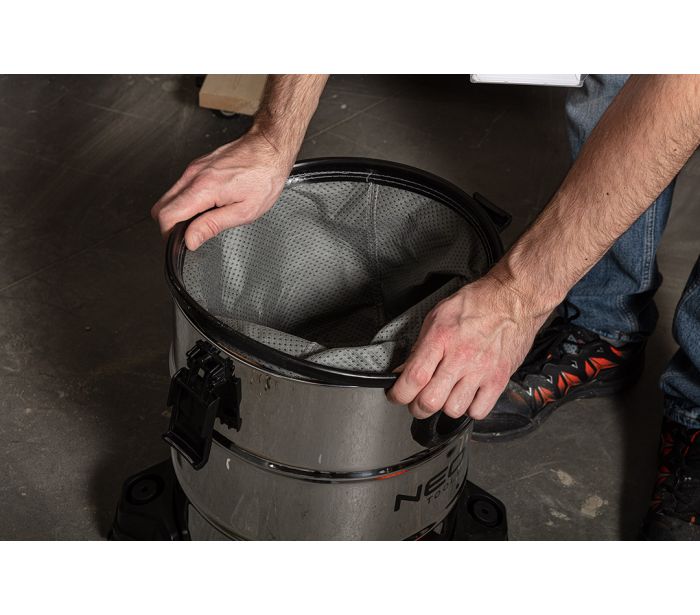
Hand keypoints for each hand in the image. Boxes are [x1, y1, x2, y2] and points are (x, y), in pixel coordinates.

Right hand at [151, 129, 294, 249]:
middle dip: (170, 224)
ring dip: (179, 212)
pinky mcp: (197, 165)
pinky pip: (180, 187)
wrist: (269, 148)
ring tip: (202, 218)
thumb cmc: (264, 177)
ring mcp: (193, 168)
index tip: (181, 242)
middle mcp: (193, 175)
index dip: (169, 234)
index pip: (167, 215)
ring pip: (169, 196)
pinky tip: (206, 204)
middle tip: (189, 234)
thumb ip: (212, 225)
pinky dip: (186, 200)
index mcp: (203, 188)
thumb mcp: (244, 211)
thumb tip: (190, 239)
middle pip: (161, 206)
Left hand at [387, 276, 545, 419]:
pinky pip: (479, 411)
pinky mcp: (499, 379)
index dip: (398, 394)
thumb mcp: (438, 316)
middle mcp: (461, 357)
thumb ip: (420, 346)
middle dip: (418, 406)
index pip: (413, 378)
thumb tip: (403, 371)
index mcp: (441, 338)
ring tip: (447, 393)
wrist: (512, 299)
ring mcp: (481, 371)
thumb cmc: (476, 304)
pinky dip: (470, 408)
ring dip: (445, 406)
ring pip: (453, 410)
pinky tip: (467, 395)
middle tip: (418, 400)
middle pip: (430, 401)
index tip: (395, 395)